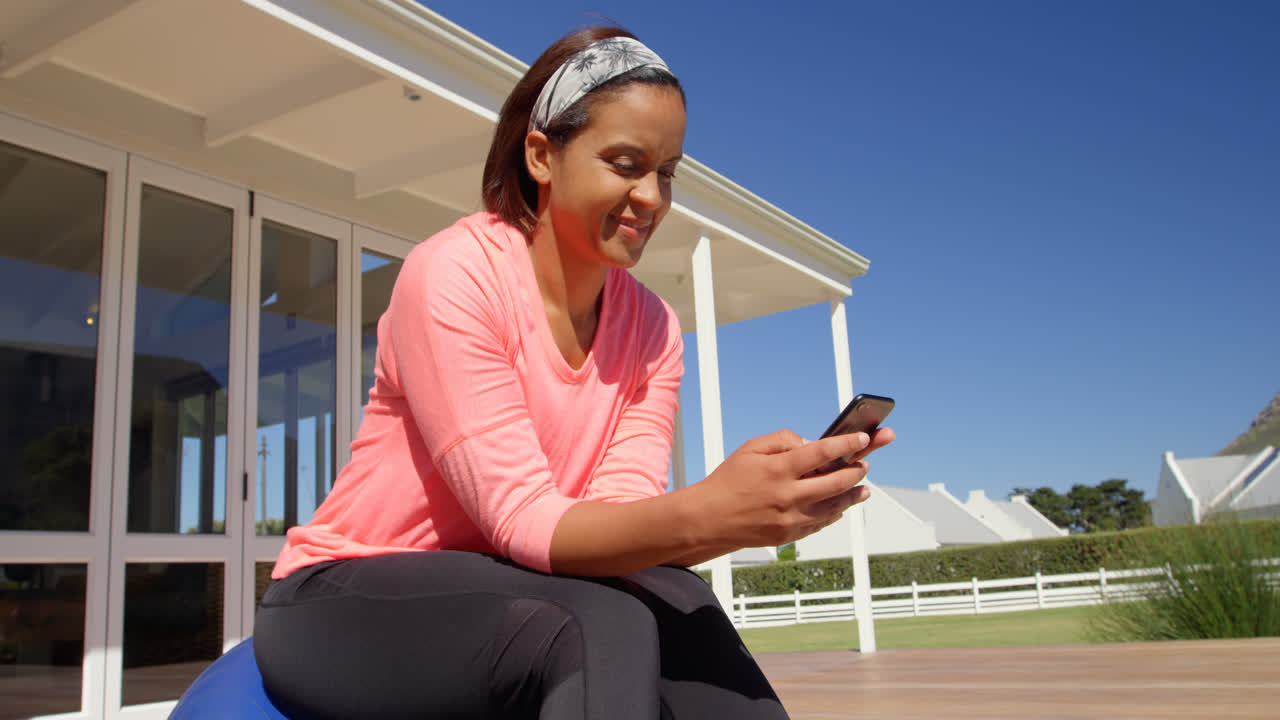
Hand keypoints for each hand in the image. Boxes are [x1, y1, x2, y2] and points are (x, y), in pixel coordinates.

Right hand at [687, 426, 894, 548]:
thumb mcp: (751, 448)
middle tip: (865, 463)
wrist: (709, 519)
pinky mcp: (790, 535)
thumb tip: (810, 444)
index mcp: (778, 469)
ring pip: (835, 506)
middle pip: (836, 481)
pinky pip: (821, 522)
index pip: (822, 452)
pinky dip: (835, 512)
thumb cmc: (728, 481)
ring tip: (863, 487)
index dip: (847, 444)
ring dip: (853, 494)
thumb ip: (783, 440)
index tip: (863, 437)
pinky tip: (841, 505)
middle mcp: (788, 495)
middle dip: (857, 470)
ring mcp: (791, 518)